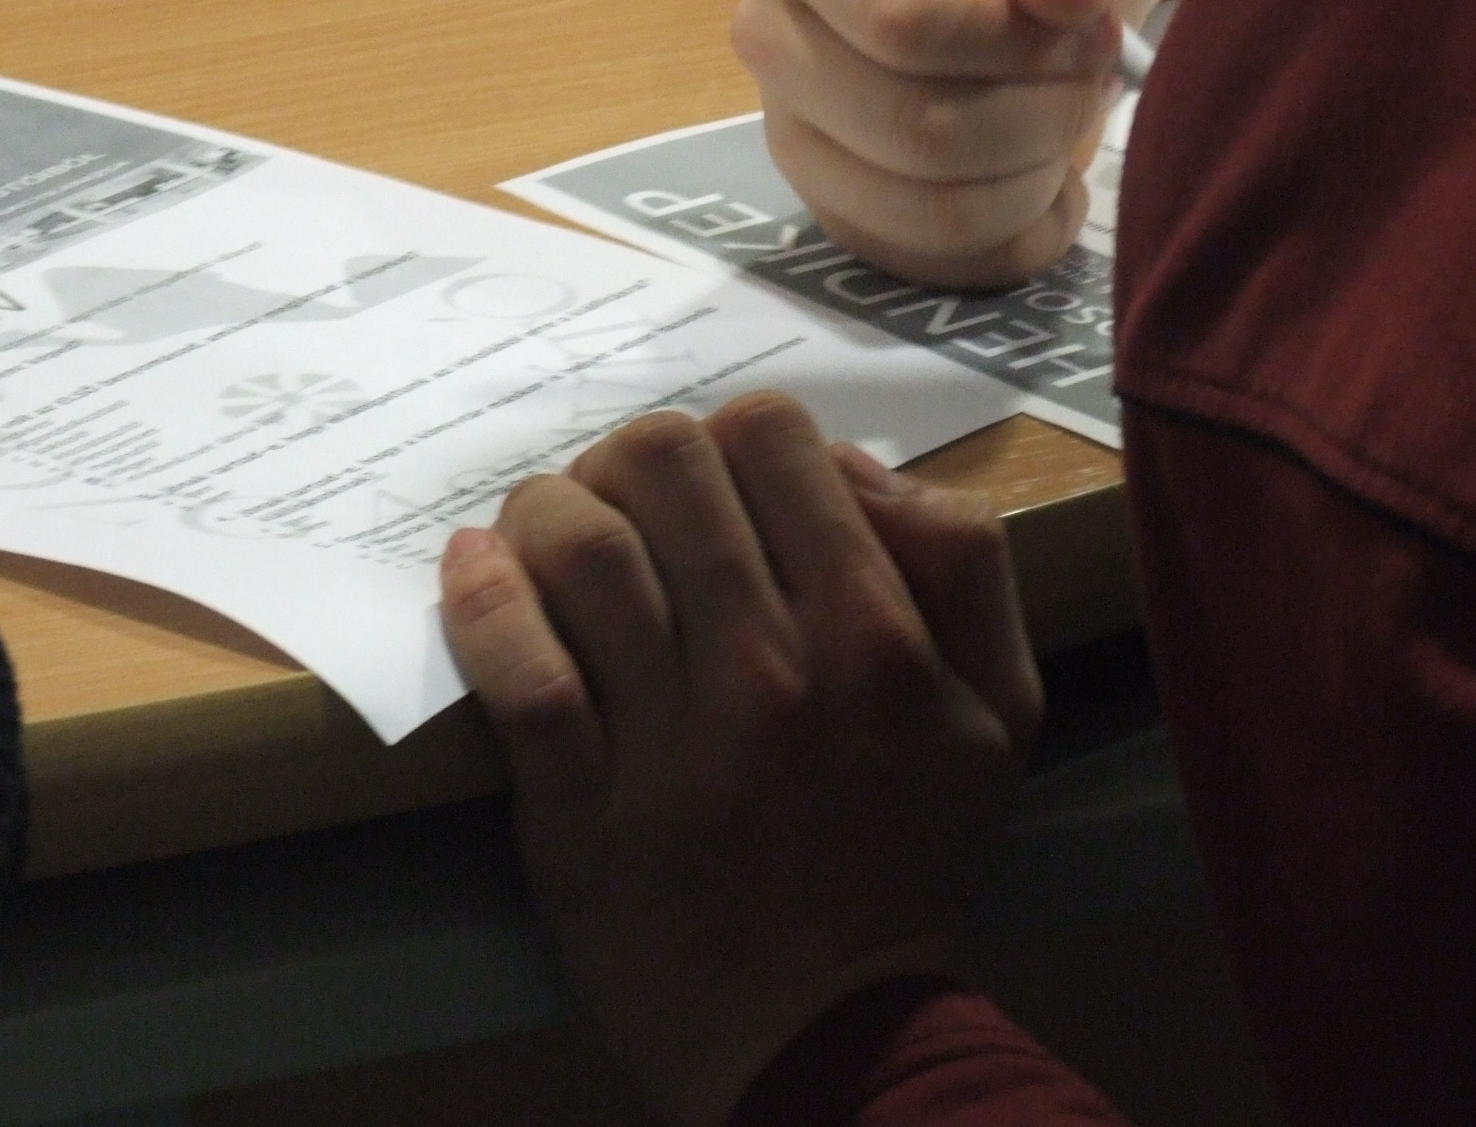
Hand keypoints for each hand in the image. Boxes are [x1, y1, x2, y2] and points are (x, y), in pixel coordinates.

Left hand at [439, 394, 1045, 1125]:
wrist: (834, 1041)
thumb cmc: (909, 860)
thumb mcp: (1000, 707)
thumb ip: (961, 564)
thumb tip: (850, 467)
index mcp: (878, 631)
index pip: (770, 436)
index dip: (728, 440)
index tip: (711, 490)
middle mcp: (777, 667)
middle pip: (662, 464)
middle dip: (627, 464)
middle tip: (618, 507)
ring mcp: (674, 739)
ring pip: (580, 546)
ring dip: (544, 513)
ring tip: (536, 534)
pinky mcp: (581, 808)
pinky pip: (517, 667)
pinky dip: (482, 598)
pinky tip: (474, 571)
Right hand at [731, 0, 1153, 289]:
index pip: (901, 14)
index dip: (1017, 34)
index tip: (1083, 13)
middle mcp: (774, 36)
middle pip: (919, 125)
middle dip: (1043, 108)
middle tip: (1085, 71)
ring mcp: (794, 140)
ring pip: (935, 210)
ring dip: (1039, 171)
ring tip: (1060, 115)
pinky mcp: (838, 219)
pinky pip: (946, 265)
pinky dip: (1027, 230)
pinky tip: (1040, 173)